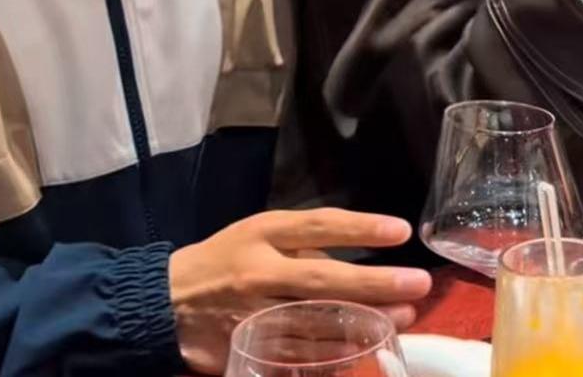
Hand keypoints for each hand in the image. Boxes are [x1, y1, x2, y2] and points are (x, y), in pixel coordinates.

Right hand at [168, 208, 431, 373]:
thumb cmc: (222, 260)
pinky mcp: (249, 351)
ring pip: (318, 323)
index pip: (318, 225)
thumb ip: (301, 244)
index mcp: (262, 233)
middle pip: (324, 279)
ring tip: (403, 317)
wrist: (165, 303)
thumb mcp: (256, 234)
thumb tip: (355, 254)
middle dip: (376, 282)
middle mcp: (259, 272)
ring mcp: (254, 316)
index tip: (401, 231)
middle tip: (418, 283)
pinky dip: (333, 356)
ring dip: (365, 322)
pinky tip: (364, 351)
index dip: (361, 228)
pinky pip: (299, 357)